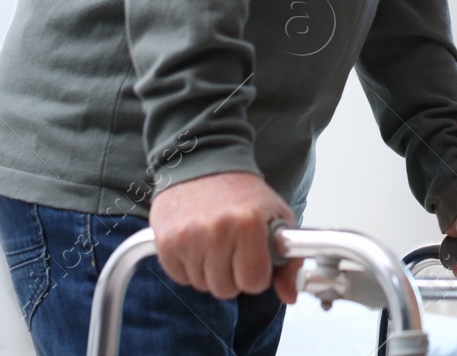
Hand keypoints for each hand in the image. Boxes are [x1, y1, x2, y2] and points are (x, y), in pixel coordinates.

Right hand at [148, 171, 301, 302]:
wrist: (205, 161)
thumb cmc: (243, 192)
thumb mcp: (277, 218)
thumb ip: (289, 261)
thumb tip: (290, 295)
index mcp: (248, 224)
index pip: (253, 283)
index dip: (256, 274)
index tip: (253, 258)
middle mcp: (217, 231)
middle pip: (226, 288)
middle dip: (233, 275)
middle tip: (233, 249)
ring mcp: (188, 237)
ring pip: (202, 285)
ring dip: (210, 270)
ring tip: (214, 242)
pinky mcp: (166, 241)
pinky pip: (180, 277)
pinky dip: (188, 266)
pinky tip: (196, 242)